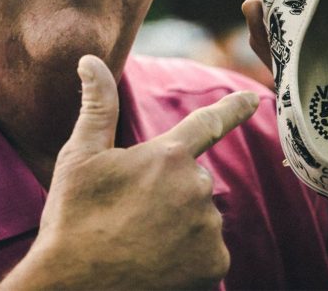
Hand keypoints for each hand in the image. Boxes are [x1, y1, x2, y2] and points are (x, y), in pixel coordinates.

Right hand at [0, 55, 259, 289]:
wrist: (75, 288)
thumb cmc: (73, 221)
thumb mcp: (79, 158)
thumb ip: (97, 106)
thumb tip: (90, 59)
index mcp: (166, 156)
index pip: (208, 123)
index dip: (233, 109)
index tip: (255, 97)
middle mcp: (196, 188)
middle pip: (192, 181)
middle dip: (168, 192)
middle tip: (128, 214)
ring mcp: (207, 229)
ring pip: (199, 218)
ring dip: (178, 226)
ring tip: (137, 242)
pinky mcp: (213, 265)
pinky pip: (207, 252)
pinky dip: (188, 258)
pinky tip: (155, 264)